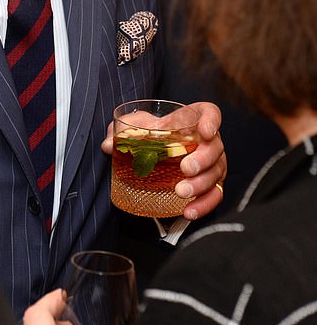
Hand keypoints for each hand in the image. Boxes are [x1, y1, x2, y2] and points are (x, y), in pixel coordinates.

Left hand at [101, 100, 226, 219]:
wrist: (156, 149)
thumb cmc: (151, 133)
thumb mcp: (136, 125)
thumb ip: (123, 129)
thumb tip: (108, 144)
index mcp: (193, 120)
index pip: (210, 113)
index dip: (212, 121)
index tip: (204, 130)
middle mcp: (208, 141)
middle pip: (216, 147)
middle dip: (203, 159)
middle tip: (186, 169)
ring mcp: (212, 163)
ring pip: (217, 173)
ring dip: (201, 185)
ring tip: (181, 192)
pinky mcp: (210, 184)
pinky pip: (214, 195)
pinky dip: (204, 205)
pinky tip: (189, 211)